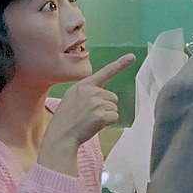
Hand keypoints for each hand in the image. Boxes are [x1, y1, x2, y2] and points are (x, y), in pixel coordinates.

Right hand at [38, 53, 135, 174]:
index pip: (105, 72)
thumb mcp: (72, 97)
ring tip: (90, 120)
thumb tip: (103, 94)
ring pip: (114, 107)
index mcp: (83, 85)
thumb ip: (87, 91)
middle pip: (112, 97)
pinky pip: (114, 117)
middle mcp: (91, 91)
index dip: (120, 64)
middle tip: (90, 114)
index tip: (132, 56)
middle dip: (106, 106)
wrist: (61, 136)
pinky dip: (108, 123)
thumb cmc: (66, 119)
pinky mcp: (101, 115)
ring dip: (106, 115)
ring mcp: (96, 103)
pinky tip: (94, 125)